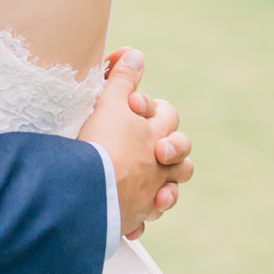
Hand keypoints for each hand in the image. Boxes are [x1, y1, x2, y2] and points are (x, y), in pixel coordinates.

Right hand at [78, 48, 193, 240]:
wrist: (91, 189)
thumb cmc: (102, 142)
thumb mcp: (110, 102)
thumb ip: (123, 78)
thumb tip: (136, 55)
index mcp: (156, 138)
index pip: (168, 116)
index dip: (153, 107)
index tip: (131, 104)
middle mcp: (159, 168)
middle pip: (181, 159)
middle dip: (171, 150)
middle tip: (153, 145)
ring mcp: (149, 195)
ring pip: (171, 191)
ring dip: (163, 186)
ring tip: (150, 181)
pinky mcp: (134, 218)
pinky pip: (145, 219)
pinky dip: (140, 215)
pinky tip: (131, 213)